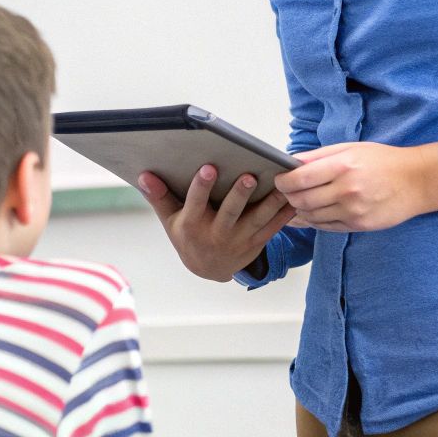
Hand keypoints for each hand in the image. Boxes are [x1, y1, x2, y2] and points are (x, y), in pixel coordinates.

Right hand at [138, 165, 296, 282]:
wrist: (209, 269)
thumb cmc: (187, 236)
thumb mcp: (169, 220)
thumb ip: (159, 197)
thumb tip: (144, 175)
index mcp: (193, 225)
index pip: (196, 203)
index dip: (202, 186)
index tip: (209, 168)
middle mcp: (216, 234)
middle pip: (230, 212)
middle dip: (239, 194)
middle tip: (248, 176)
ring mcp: (239, 240)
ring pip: (257, 219)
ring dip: (270, 202)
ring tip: (280, 184)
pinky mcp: (257, 241)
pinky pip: (274, 226)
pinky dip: (285, 212)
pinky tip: (293, 196)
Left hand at [274, 141, 437, 231]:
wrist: (418, 181)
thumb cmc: (383, 161)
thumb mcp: (350, 148)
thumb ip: (318, 156)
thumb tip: (290, 162)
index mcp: (342, 166)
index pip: (299, 179)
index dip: (282, 182)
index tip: (279, 179)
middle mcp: (346, 190)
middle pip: (301, 200)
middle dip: (287, 197)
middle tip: (286, 192)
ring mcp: (353, 211)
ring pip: (311, 216)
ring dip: (299, 210)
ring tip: (299, 201)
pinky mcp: (359, 226)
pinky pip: (326, 227)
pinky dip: (314, 220)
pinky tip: (313, 212)